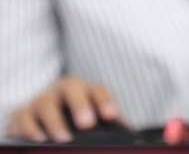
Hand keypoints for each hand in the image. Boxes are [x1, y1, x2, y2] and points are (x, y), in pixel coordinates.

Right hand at [6, 77, 123, 142]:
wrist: (38, 115)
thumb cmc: (72, 116)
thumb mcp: (90, 115)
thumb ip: (108, 121)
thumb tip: (128, 130)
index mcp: (84, 90)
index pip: (97, 90)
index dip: (105, 102)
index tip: (111, 117)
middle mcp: (61, 91)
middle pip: (71, 88)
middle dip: (80, 104)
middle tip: (87, 124)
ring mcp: (40, 100)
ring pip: (46, 104)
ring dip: (56, 122)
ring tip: (64, 138)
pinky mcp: (21, 114)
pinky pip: (24, 118)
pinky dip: (31, 128)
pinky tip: (39, 139)